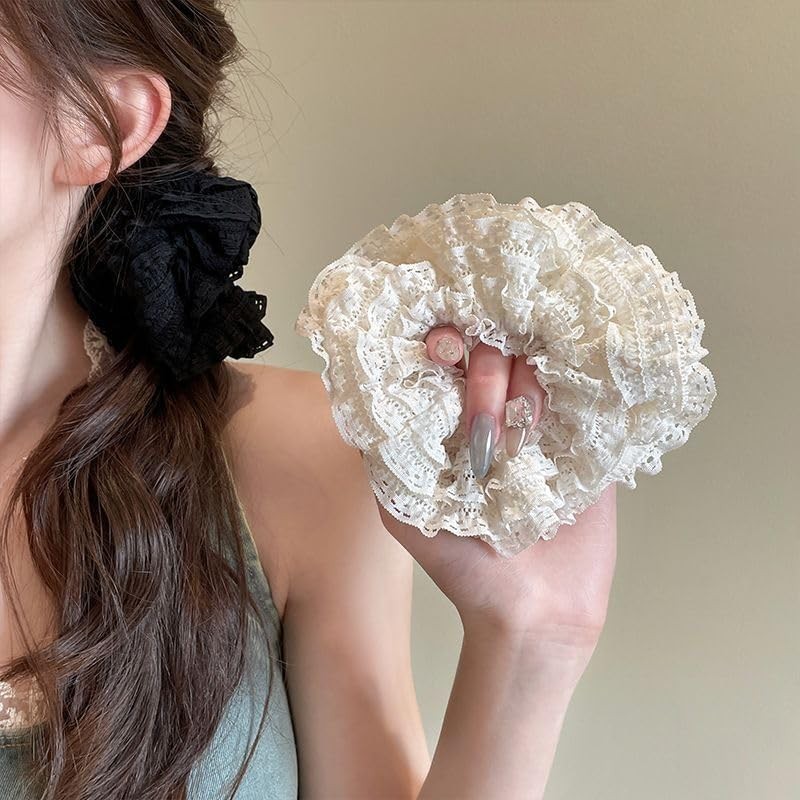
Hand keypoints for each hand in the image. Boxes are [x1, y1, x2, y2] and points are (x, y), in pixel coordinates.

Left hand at [376, 326, 617, 653]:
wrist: (533, 609)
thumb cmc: (462, 565)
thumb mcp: (402, 511)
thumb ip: (385, 456)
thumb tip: (373, 392)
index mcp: (453, 423)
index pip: (447, 356)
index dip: (444, 341)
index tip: (443, 353)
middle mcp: (498, 413)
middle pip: (493, 349)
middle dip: (484, 375)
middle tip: (485, 427)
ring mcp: (544, 423)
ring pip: (538, 361)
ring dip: (525, 386)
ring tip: (524, 436)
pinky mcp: (586, 438)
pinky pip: (584, 390)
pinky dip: (573, 381)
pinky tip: (561, 396)